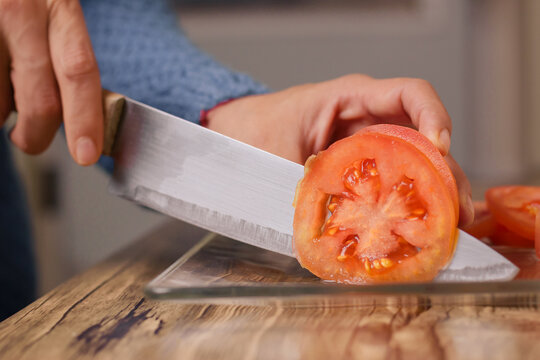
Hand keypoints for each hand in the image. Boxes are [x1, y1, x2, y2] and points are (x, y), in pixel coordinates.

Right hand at [0, 0, 101, 164]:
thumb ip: (67, 59)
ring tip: (6, 88)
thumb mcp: (55, 17)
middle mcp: (22, 14)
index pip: (80, 73)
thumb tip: (84, 118)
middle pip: (41, 102)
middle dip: (37, 135)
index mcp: (60, 10)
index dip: (85, 118)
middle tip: (31, 140)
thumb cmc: (25, 3)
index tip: (87, 153)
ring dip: (3, 112)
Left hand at [206, 74, 473, 225]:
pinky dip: (407, 201)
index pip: (410, 94)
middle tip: (457, 209)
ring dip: (434, 192)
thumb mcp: (277, 157)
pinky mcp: (360, 167)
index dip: (434, 117)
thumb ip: (306, 188)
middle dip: (445, 171)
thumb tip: (332, 232)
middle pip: (423, 136)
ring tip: (449, 226)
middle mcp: (367, 118)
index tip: (439, 150)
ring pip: (413, 161)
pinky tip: (416, 227)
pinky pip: (392, 178)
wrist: (232, 135)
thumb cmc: (252, 132)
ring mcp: (366, 143)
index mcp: (350, 97)